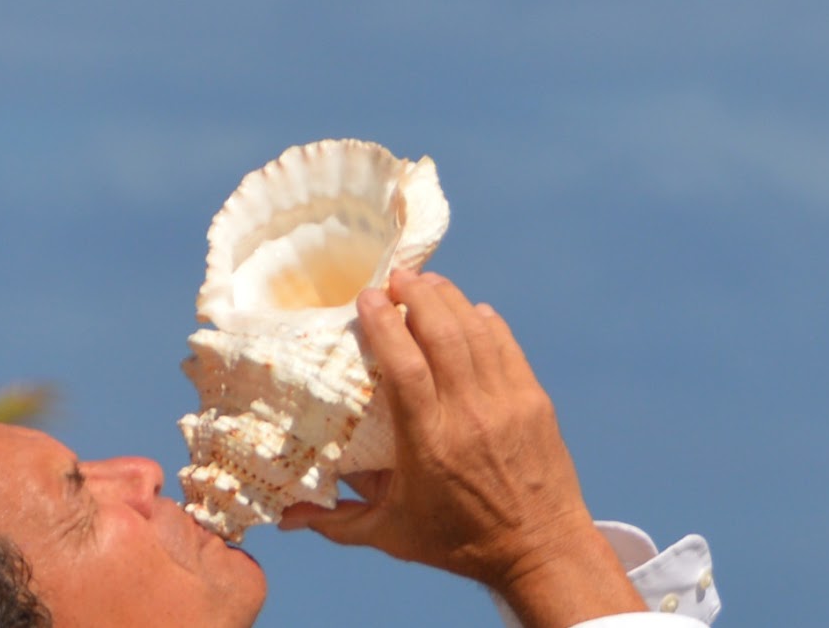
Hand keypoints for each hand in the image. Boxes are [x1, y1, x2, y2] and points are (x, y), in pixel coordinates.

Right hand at [281, 271, 644, 626]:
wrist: (543, 552)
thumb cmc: (460, 543)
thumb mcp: (392, 536)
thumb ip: (336, 522)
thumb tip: (285, 516)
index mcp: (429, 444)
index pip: (406, 368)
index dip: (385, 325)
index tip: (367, 298)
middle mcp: (469, 416)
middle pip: (443, 335)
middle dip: (417, 295)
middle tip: (395, 277)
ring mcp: (508, 405)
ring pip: (477, 332)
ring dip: (449, 299)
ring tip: (425, 283)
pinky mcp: (534, 402)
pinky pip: (507, 346)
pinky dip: (485, 321)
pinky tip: (469, 309)